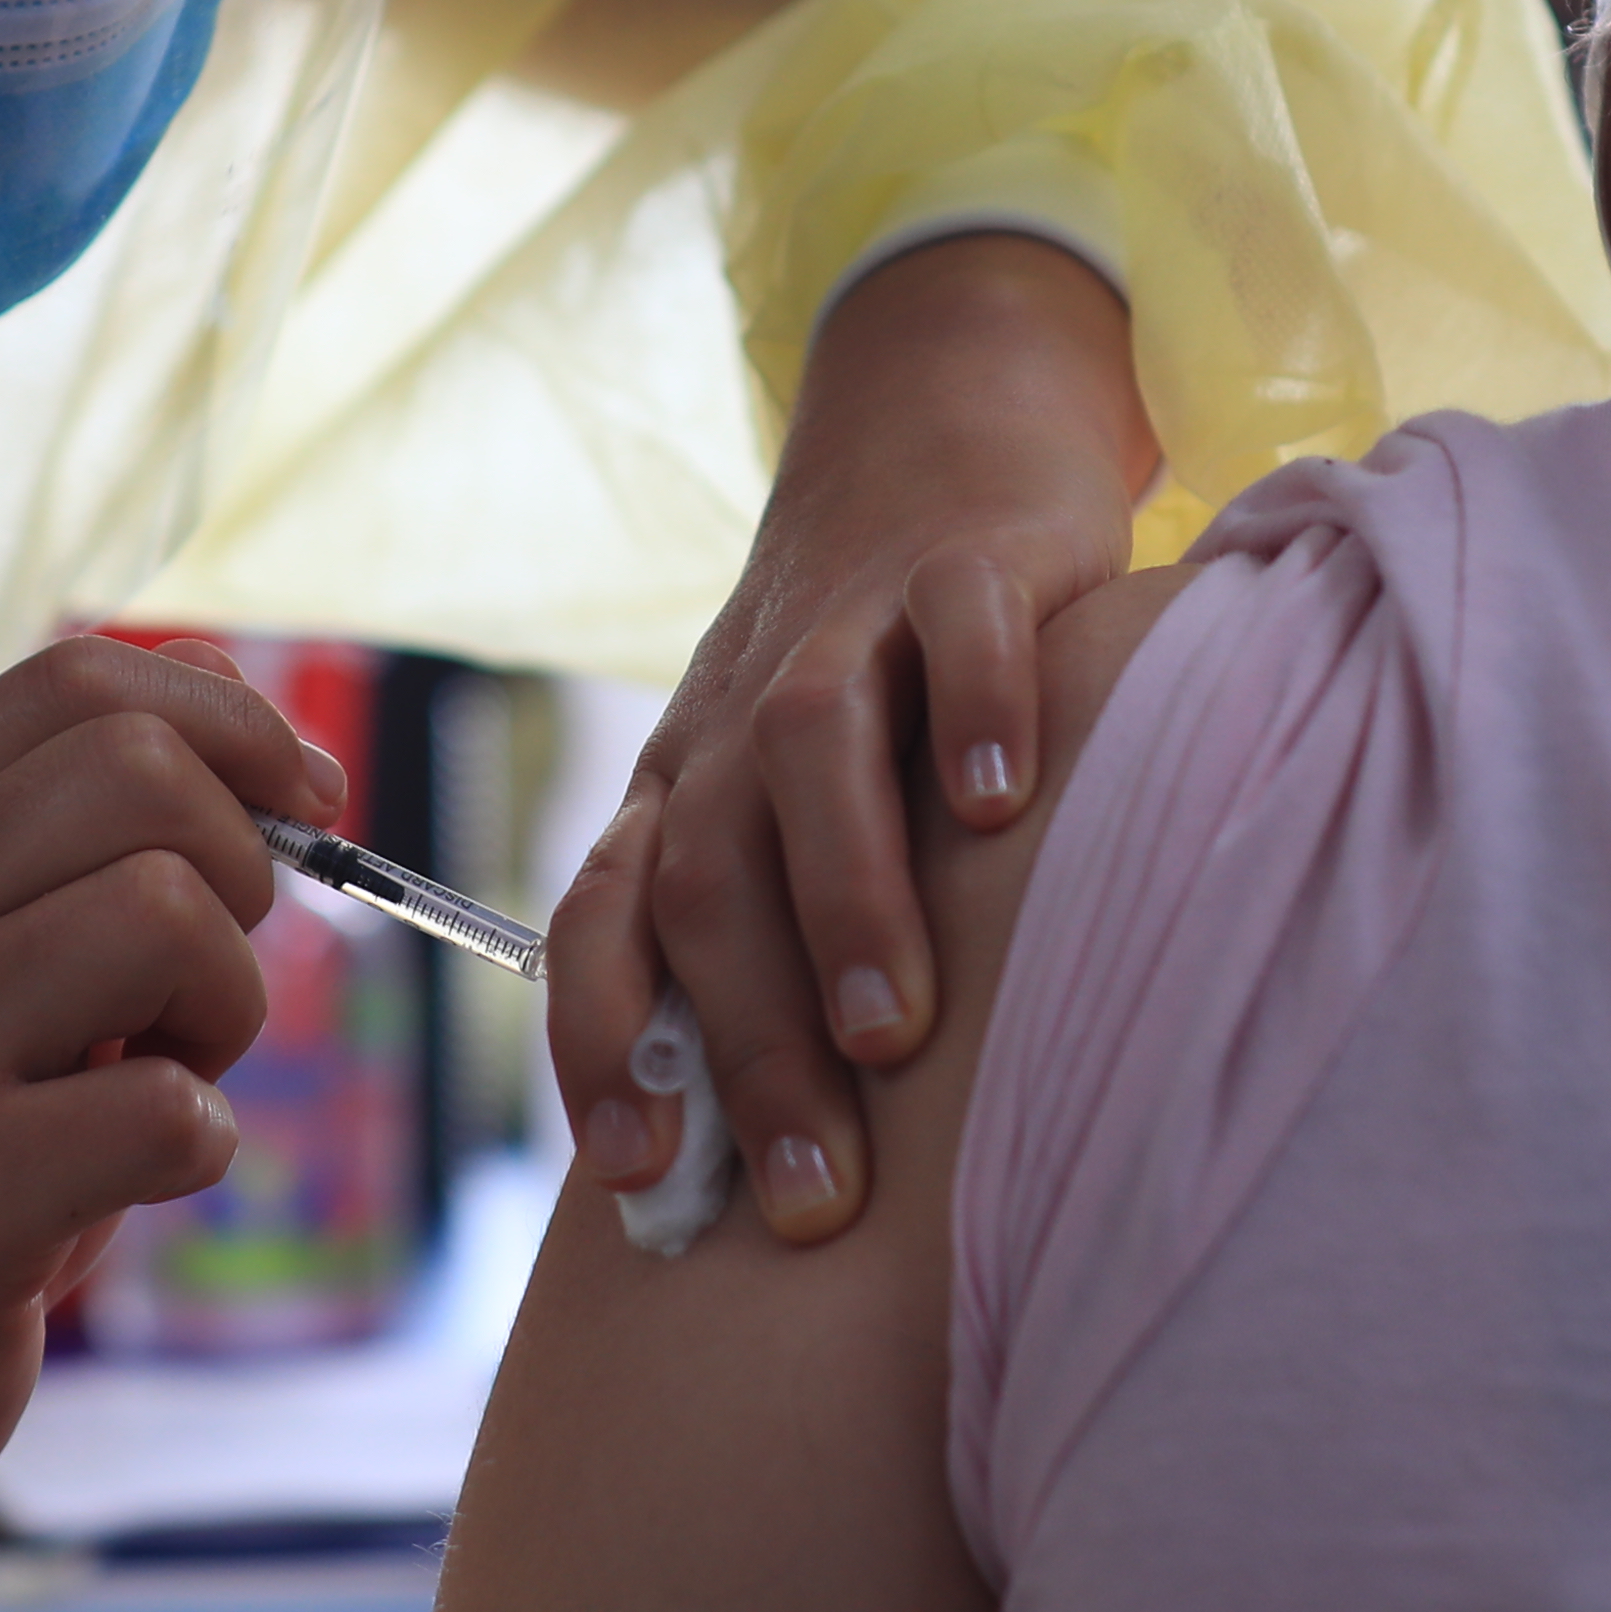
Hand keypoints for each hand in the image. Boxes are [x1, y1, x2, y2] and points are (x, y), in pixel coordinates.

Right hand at [0, 635, 345, 1611]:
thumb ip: (76, 851)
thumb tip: (243, 717)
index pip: (74, 682)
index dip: (227, 716)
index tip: (303, 799)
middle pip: (141, 775)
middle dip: (240, 873)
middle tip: (201, 988)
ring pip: (166, 916)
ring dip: (226, 1014)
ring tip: (161, 1081)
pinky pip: (172, 1111)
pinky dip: (202, 1148)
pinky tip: (133, 1182)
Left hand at [544, 235, 1155, 1245]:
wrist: (933, 418)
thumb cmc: (874, 671)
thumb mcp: (788, 791)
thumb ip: (773, 931)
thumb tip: (762, 1164)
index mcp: (687, 782)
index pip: (605, 920)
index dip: (605, 1046)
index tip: (647, 1181)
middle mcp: (744, 714)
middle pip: (708, 875)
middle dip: (752, 1044)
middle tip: (819, 1192)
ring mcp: (856, 624)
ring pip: (807, 755)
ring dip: (840, 900)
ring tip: (892, 1035)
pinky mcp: (971, 558)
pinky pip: (959, 627)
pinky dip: (975, 711)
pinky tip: (1005, 809)